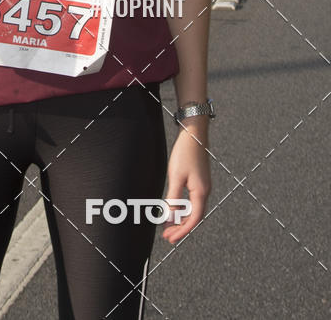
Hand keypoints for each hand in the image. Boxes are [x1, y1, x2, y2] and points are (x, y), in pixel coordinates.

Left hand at [162, 123, 210, 244]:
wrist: (193, 135)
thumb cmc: (185, 153)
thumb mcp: (176, 177)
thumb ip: (173, 199)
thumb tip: (170, 218)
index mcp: (201, 192)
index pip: (193, 220)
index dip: (182, 231)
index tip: (171, 239)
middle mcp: (205, 191)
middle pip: (194, 217)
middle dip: (181, 228)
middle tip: (168, 236)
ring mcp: (203, 186)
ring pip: (193, 209)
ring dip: (182, 219)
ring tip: (169, 226)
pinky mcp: (199, 181)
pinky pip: (193, 201)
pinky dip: (184, 209)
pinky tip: (175, 210)